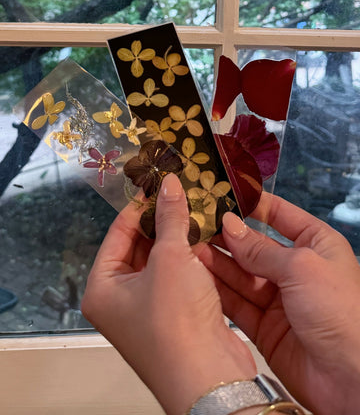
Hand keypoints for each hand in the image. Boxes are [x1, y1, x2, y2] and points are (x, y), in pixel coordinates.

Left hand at [82, 173, 256, 414]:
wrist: (209, 376)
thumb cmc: (176, 318)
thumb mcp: (170, 259)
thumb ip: (169, 218)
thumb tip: (169, 184)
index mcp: (102, 287)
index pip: (117, 235)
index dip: (138, 207)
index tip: (158, 185)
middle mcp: (119, 300)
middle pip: (139, 248)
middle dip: (161, 222)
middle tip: (180, 195)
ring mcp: (146, 310)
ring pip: (161, 263)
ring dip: (178, 239)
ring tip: (195, 210)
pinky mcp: (173, 316)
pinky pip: (177, 278)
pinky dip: (189, 260)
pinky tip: (206, 239)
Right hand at [198, 192, 359, 414]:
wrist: (350, 378)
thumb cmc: (342, 314)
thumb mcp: (301, 267)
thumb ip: (260, 249)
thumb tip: (230, 225)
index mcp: (316, 245)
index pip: (280, 215)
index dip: (252, 204)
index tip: (223, 195)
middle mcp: (296, 269)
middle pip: (254, 246)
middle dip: (227, 236)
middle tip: (197, 224)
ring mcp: (279, 298)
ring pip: (240, 274)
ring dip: (217, 261)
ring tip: (190, 247)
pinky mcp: (264, 325)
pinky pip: (236, 302)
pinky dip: (217, 290)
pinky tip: (198, 276)